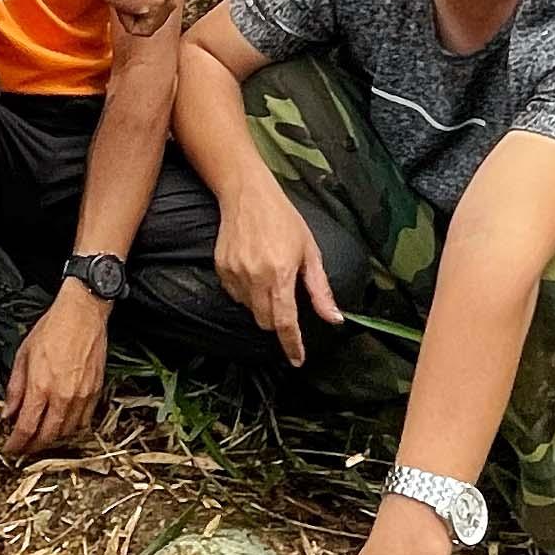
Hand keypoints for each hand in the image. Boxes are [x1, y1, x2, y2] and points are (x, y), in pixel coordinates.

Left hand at [0, 282, 110, 456]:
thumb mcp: (23, 356)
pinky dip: (72, 428)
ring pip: (66, 433)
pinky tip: (63, 425)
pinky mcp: (95, 392)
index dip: (16, 443)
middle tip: (23, 446)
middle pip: (47, 436)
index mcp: (40, 386)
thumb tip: (7, 411)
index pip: (26, 428)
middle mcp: (62, 396)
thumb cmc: (54, 328)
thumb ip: (15, 388)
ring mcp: (81, 396)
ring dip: (52, 439)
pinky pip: (84, 421)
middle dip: (32, 446)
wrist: (82, 314)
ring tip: (41, 436)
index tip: (10, 447)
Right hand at [212, 175, 342, 367]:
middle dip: (279, 321)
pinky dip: (246, 292)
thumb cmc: (284, 219)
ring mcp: (235, 275)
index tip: (297, 360)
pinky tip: (254, 270)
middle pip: (266, 322)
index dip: (292, 345)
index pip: (285, 322)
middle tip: (286, 298)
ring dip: (262, 305)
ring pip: (250, 310)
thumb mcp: (310, 252)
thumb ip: (320, 290)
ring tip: (269, 276)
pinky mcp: (221, 270)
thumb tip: (333, 319)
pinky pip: (235, 295)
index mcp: (281, 275)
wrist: (247, 195)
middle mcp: (256, 278)